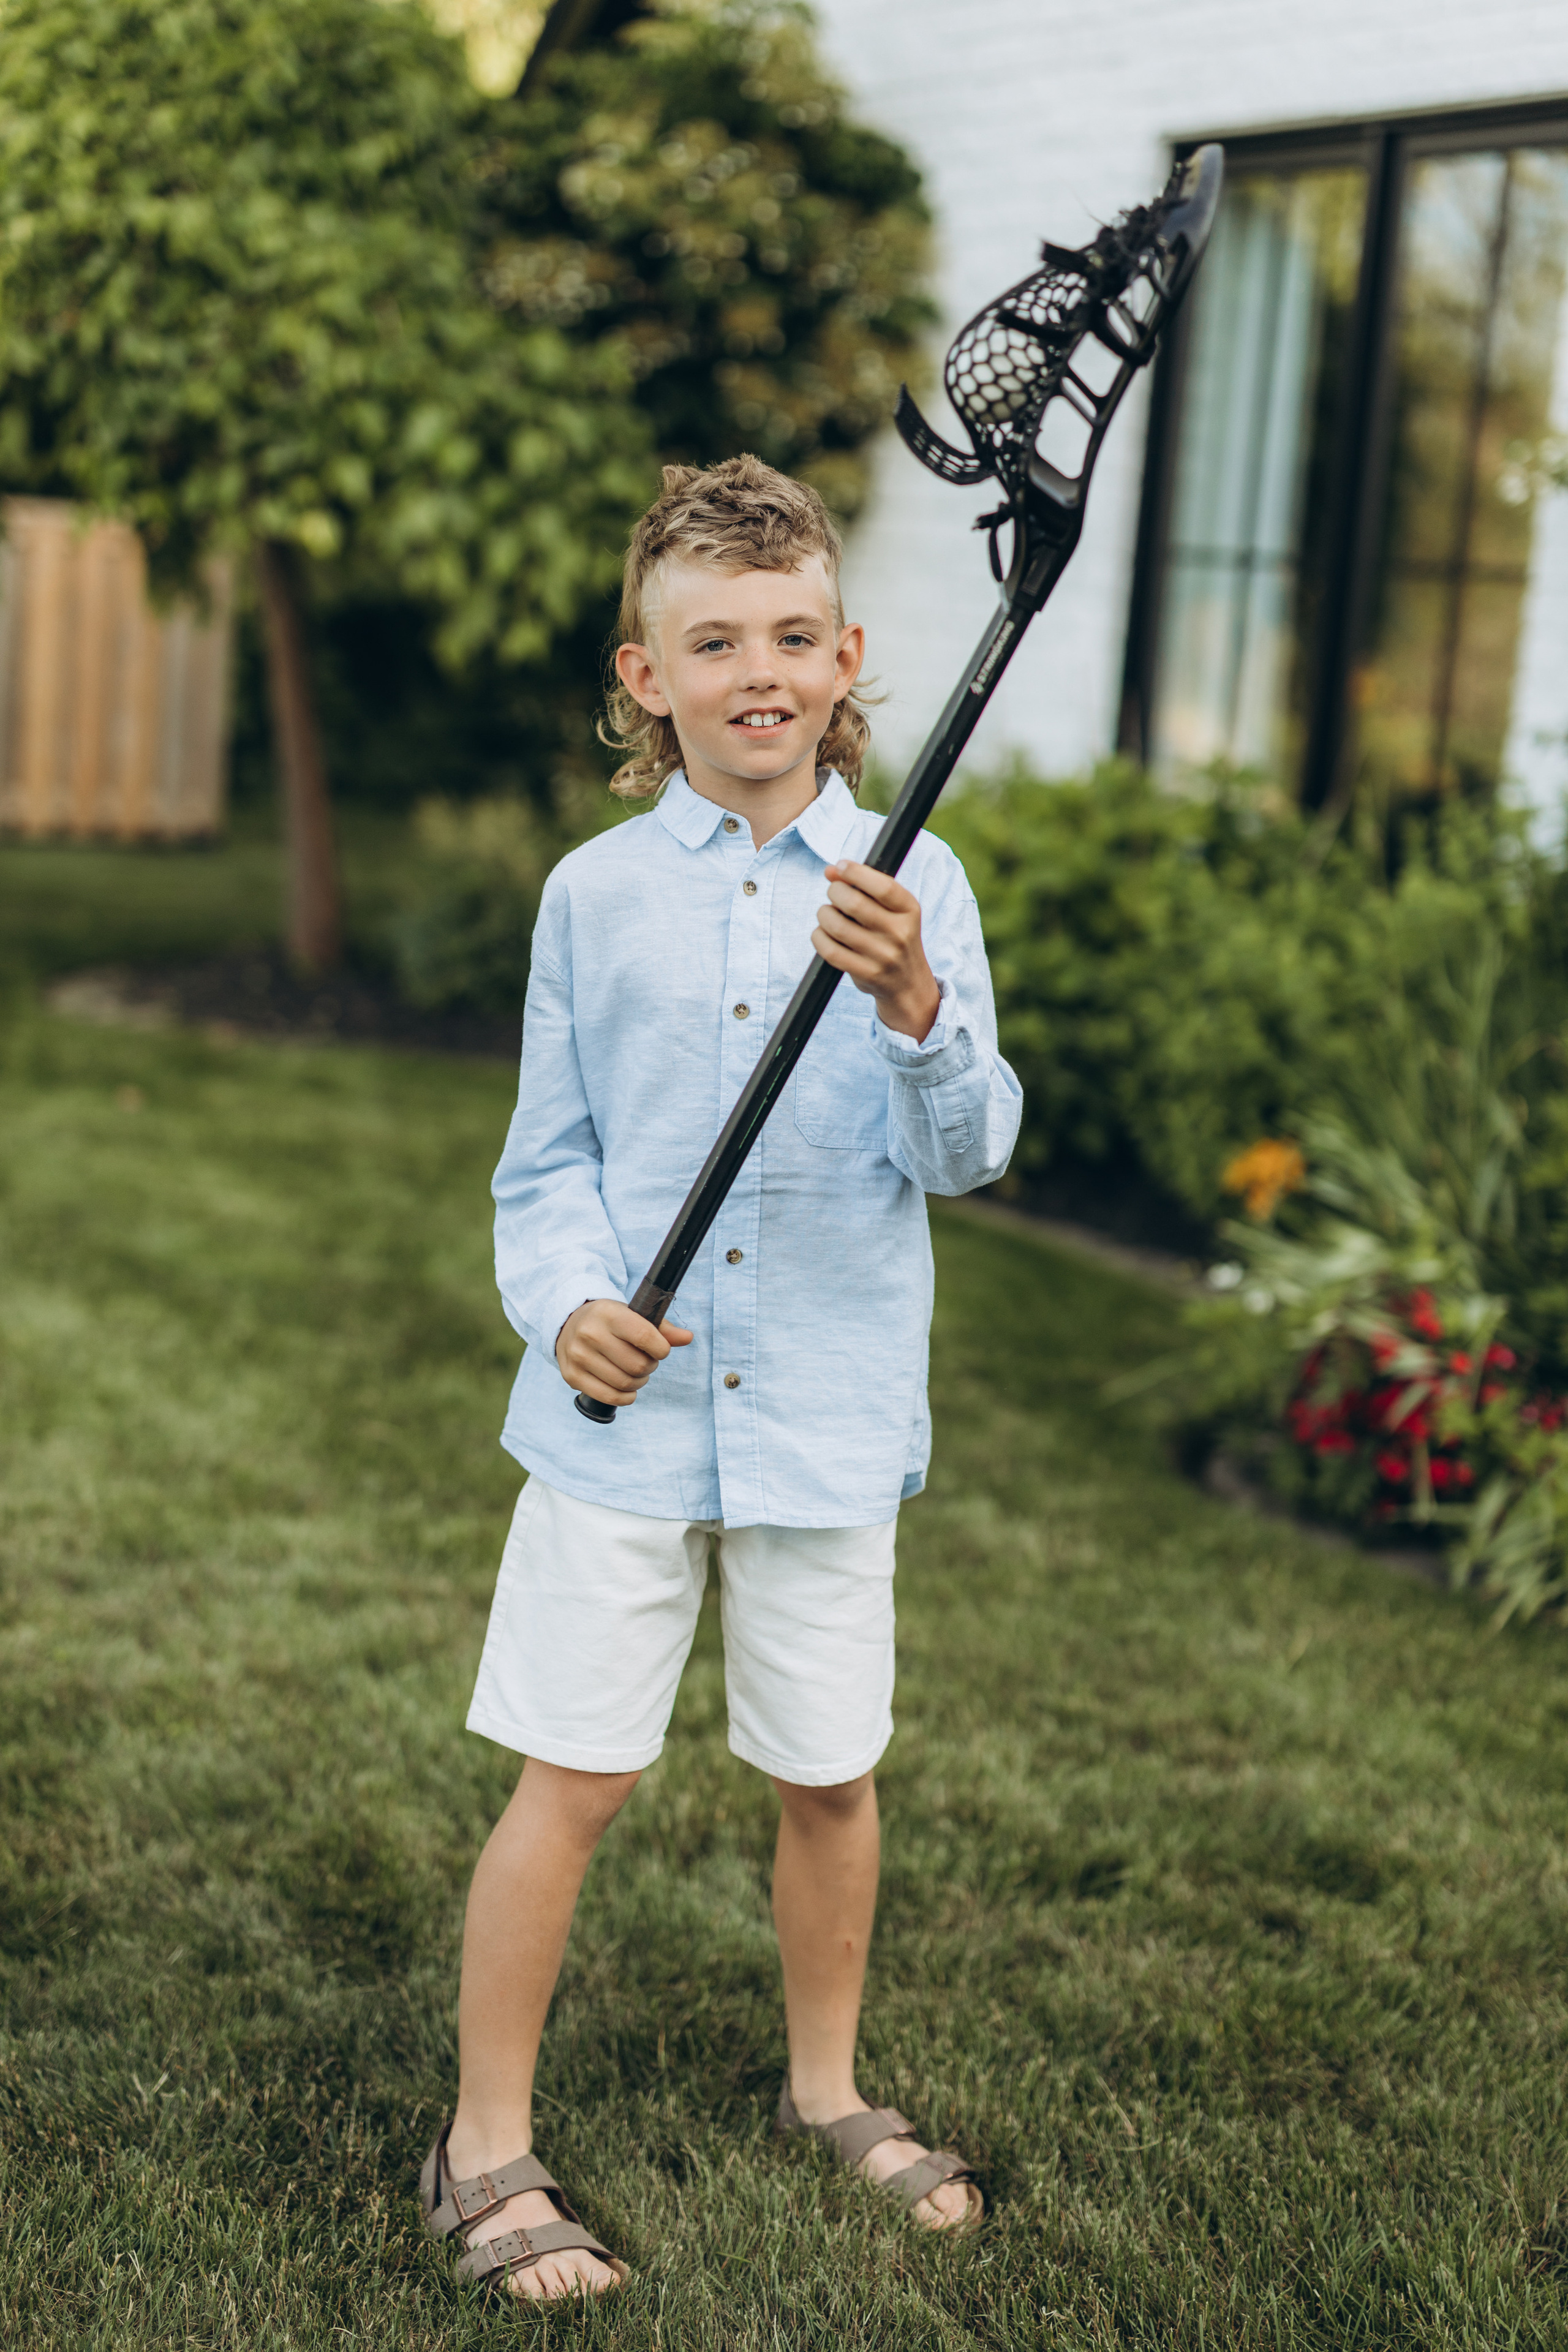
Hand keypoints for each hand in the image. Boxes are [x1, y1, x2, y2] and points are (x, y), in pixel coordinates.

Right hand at [556, 1299, 692, 1408]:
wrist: (569, 1324)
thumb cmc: (610, 1321)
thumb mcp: (633, 1316)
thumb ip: (662, 1328)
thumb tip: (688, 1338)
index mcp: (608, 1313)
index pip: (644, 1336)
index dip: (661, 1349)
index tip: (661, 1350)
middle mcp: (590, 1333)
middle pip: (637, 1365)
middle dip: (650, 1366)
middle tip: (647, 1361)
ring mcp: (578, 1356)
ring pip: (625, 1383)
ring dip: (639, 1382)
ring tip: (636, 1373)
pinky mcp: (572, 1376)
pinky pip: (609, 1397)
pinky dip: (625, 1397)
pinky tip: (628, 1390)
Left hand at [813, 861, 940, 1041]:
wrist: (908, 983)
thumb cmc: (894, 936)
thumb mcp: (892, 910)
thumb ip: (865, 887)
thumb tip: (831, 871)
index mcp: (909, 910)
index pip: (883, 886)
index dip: (856, 872)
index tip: (840, 866)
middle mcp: (900, 933)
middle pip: (855, 903)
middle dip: (835, 892)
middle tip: (833, 894)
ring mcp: (883, 956)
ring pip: (837, 926)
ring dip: (824, 915)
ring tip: (827, 914)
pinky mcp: (867, 974)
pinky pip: (830, 951)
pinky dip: (819, 937)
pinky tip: (823, 933)